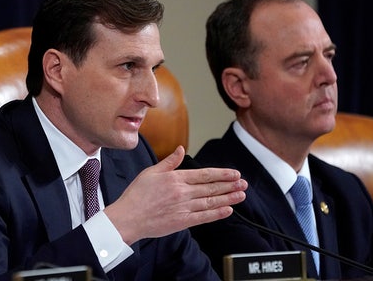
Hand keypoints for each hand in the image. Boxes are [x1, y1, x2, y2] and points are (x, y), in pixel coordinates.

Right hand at [104, 145, 246, 245]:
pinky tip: (228, 210)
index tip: (234, 173)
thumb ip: (169, 162)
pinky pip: (204, 217)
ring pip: (211, 202)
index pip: (204, 175)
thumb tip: (181, 150)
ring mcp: (183, 208)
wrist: (128, 218)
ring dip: (228, 198)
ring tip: (241, 195)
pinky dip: (217, 214)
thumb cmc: (136, 195)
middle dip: (230, 185)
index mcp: (175, 178)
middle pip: (211, 188)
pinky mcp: (182, 221)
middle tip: (243, 183)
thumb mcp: (151, 172)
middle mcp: (182, 192)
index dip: (222, 174)